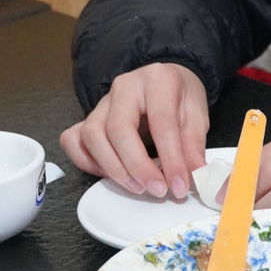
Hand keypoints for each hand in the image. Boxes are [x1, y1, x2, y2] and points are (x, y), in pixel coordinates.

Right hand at [60, 63, 208, 199]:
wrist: (165, 80)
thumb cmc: (179, 97)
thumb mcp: (196, 114)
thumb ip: (193, 144)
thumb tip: (195, 176)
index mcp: (157, 80)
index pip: (161, 123)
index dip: (171, 159)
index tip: (179, 186)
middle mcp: (125, 86)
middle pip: (118, 128)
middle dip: (136, 166)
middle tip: (156, 189)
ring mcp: (102, 101)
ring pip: (92, 134)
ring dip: (112, 167)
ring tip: (136, 186)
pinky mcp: (88, 116)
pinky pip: (73, 139)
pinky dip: (86, 161)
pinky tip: (109, 174)